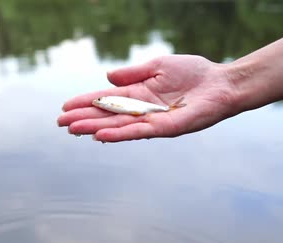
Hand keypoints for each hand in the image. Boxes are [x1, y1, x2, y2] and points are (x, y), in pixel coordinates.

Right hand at [58, 55, 240, 141]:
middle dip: (84, 119)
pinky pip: (138, 132)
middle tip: (61, 123)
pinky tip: (100, 135)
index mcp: (137, 94)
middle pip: (107, 115)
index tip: (65, 107)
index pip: (106, 100)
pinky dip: (118, 134)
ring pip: (117, 126)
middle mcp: (140, 110)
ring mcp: (151, 121)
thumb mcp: (158, 66)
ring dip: (94, 128)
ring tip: (73, 129)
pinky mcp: (165, 128)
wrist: (221, 83)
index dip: (85, 103)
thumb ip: (133, 74)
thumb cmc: (193, 73)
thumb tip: (107, 78)